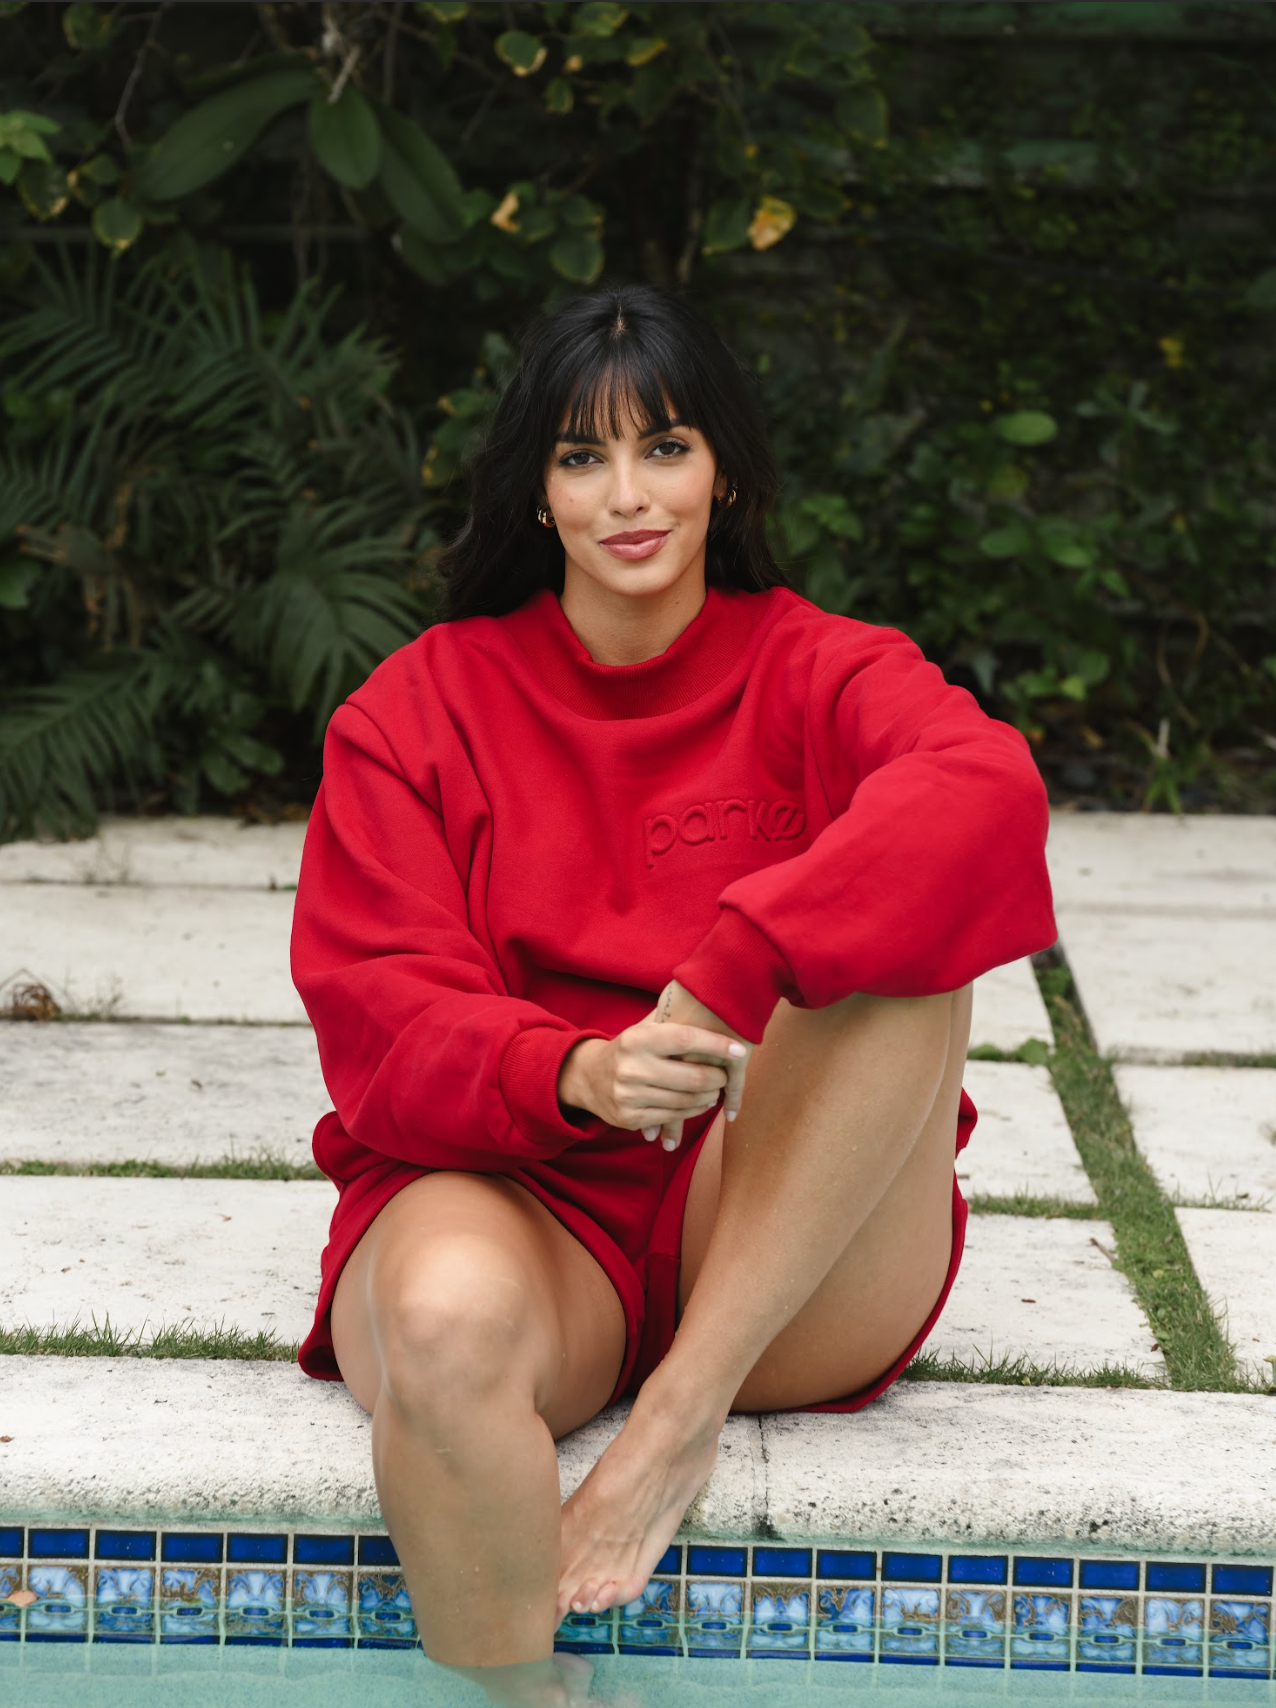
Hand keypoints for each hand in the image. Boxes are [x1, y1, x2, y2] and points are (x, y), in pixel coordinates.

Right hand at [558, 980, 752, 1151]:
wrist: (587, 1077)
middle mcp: (632, 1067)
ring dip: (709, 1096)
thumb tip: (712, 997)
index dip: (716, 1046)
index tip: (739, 1049)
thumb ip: (672, 1019)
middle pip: (692, 1077)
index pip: (686, 1040)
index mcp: (638, 1039)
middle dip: (717, 1078)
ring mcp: (629, 1095)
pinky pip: (673, 1116)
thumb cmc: (629, 1048)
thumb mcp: (643, 1028)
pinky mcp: (630, 1118)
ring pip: (686, 1100)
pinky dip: (693, 1110)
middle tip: (726, 1075)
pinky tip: (701, 1102)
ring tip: (716, 1089)